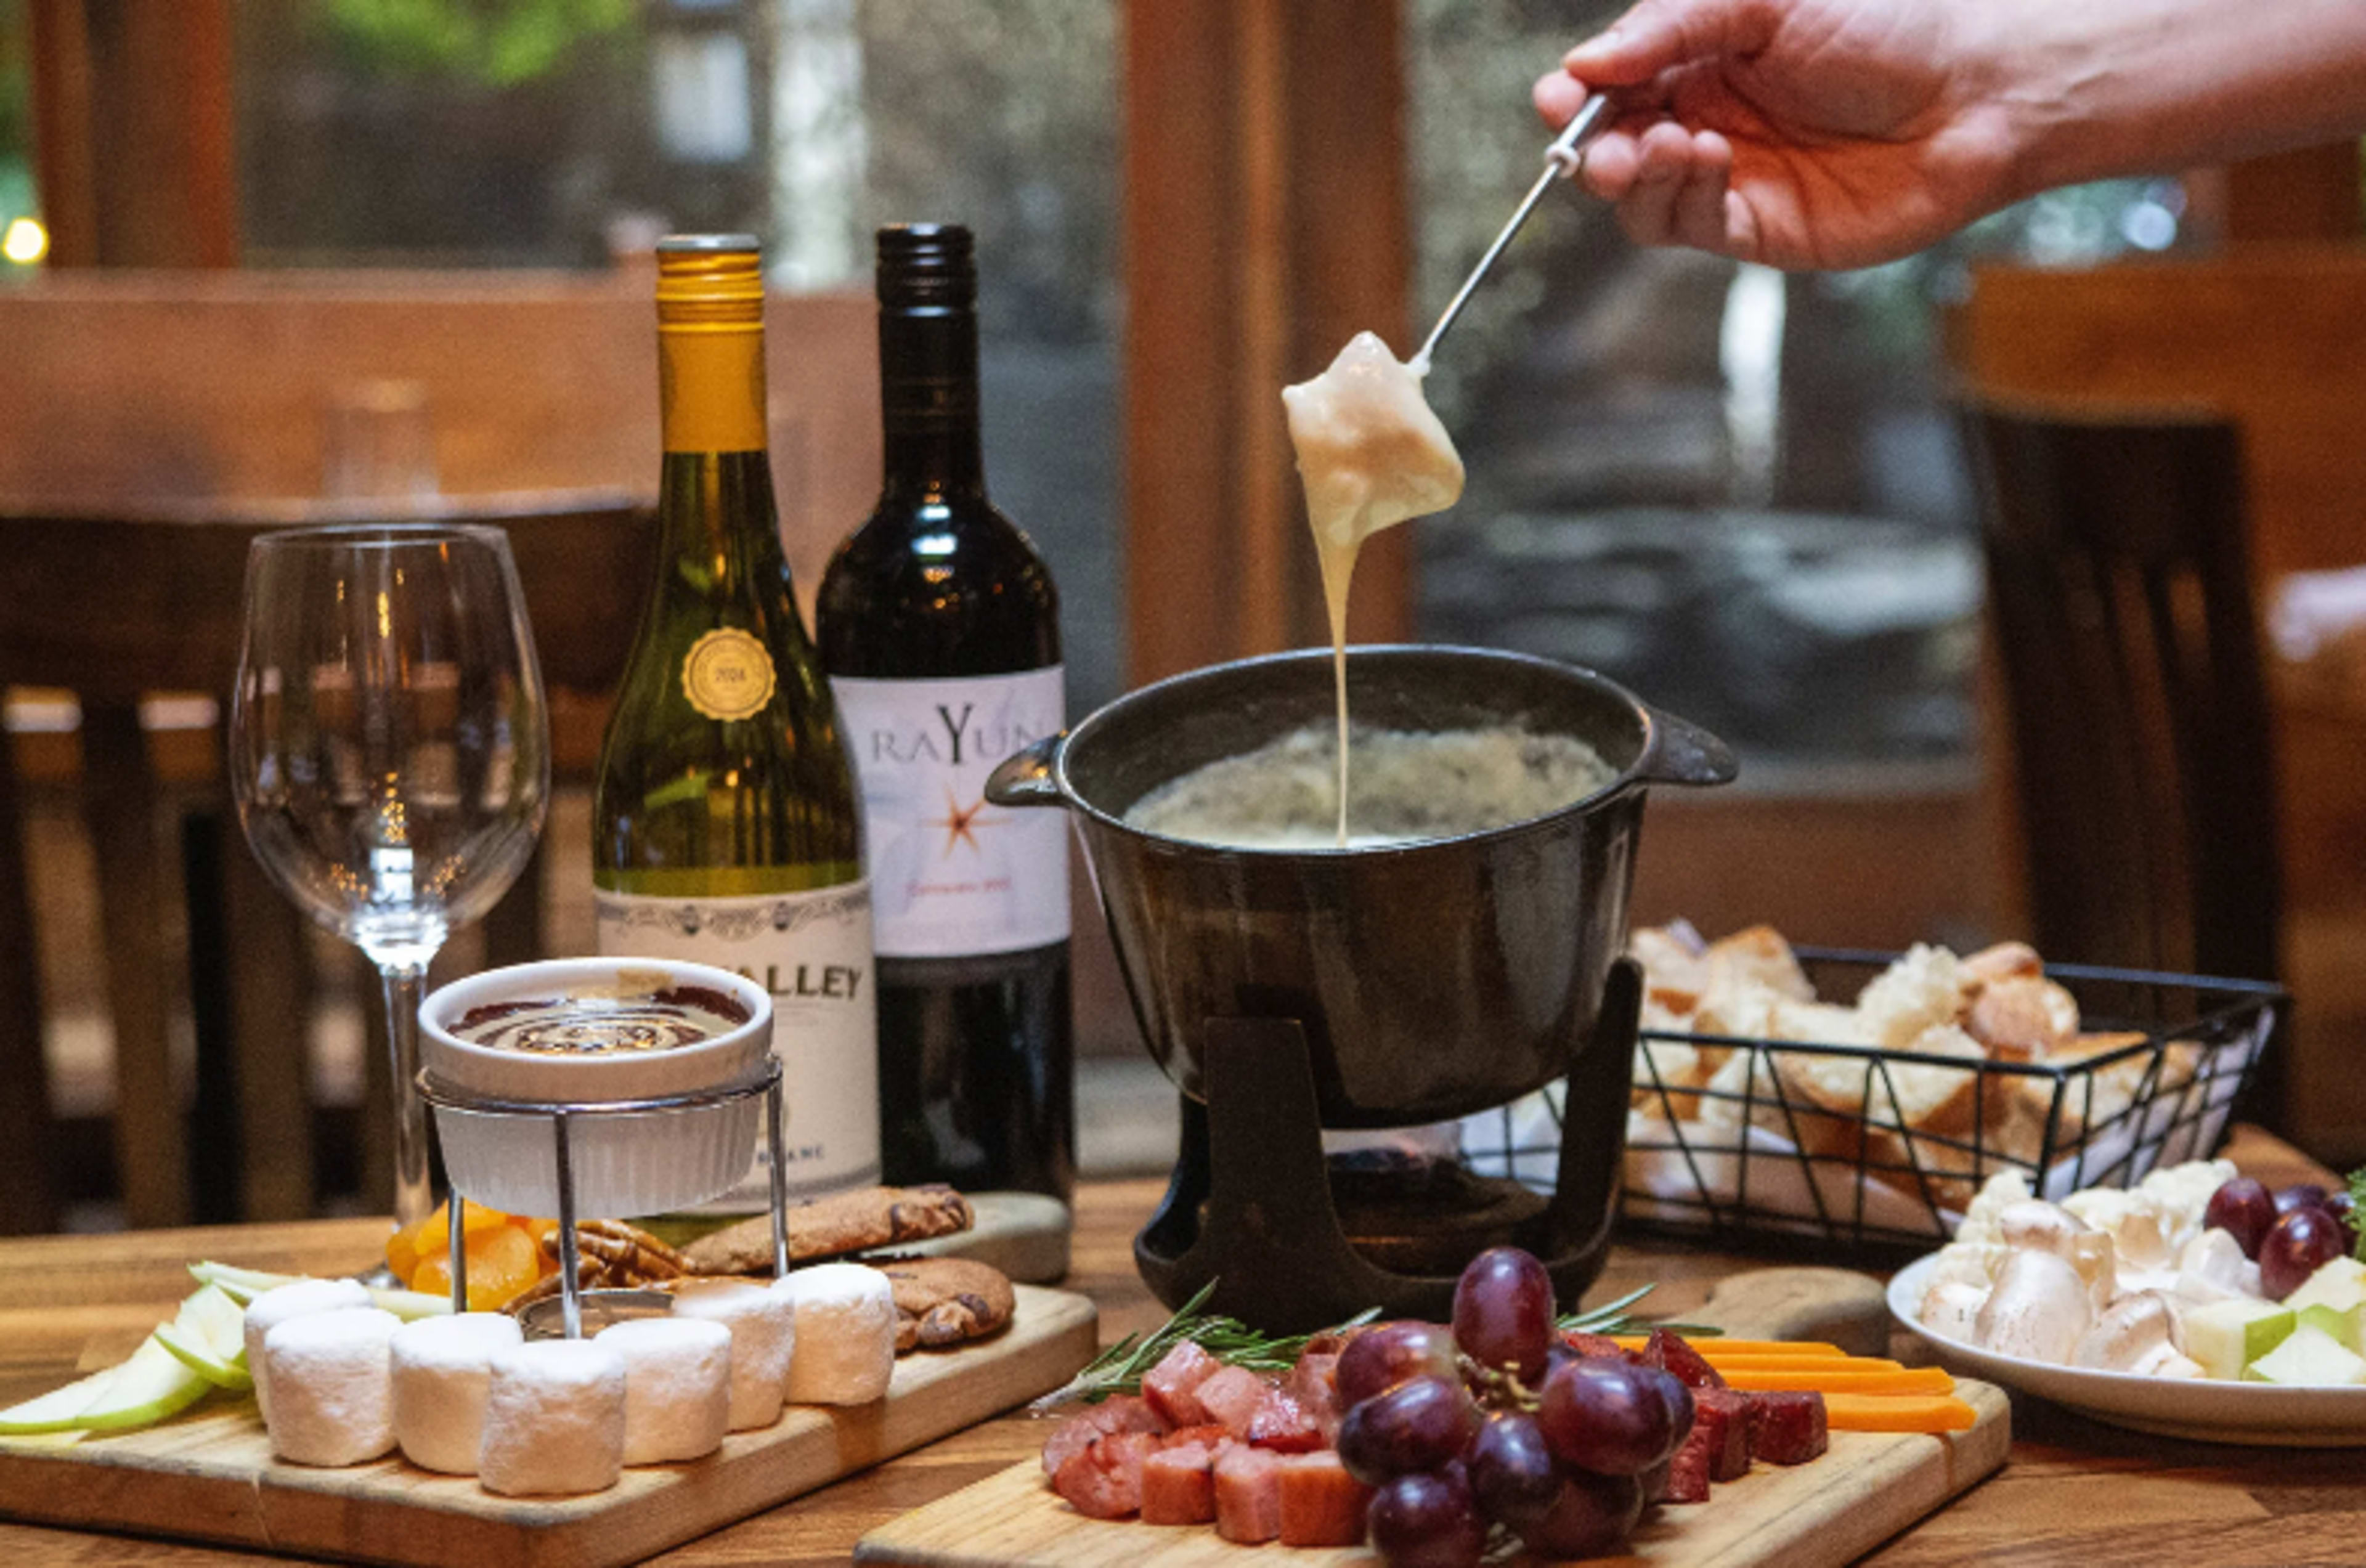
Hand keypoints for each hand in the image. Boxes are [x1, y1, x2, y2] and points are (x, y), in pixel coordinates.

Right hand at [1534, 0, 2027, 268]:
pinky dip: (1682, 195)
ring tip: (1667, 142)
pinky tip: (1707, 158)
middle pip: (1614, 146)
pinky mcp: (1757, 230)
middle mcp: (1706, 120)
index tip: (1560, 96)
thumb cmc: (1893, 27)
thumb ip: (1672, 25)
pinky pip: (1688, 226)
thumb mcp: (1766, 0)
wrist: (1981, 93)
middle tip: (1597, 141)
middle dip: (1595, 143)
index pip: (1614, 84)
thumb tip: (1586, 62)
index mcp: (1703, 59)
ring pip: (1640, 197)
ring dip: (1635, 174)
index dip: (1577, 94)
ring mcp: (1729, 179)